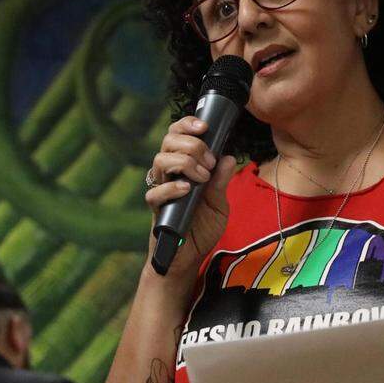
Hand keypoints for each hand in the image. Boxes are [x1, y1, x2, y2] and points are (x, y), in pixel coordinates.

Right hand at [144, 116, 236, 282]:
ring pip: (159, 160)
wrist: (189, 258)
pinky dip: (171, 187)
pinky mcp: (156, 210)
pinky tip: (186, 189)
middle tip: (209, 161)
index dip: (187, 125)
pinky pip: (155, 193)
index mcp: (183, 167)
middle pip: (168, 141)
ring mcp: (161, 190)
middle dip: (192, 144)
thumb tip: (228, 157)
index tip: (204, 126)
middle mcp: (169, 174)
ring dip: (185, 162)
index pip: (178, 136)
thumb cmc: (202, 228)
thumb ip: (221, 181)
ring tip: (202, 177)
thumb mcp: (219, 204)